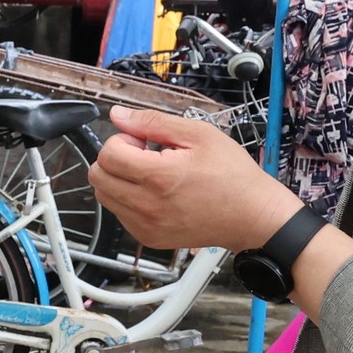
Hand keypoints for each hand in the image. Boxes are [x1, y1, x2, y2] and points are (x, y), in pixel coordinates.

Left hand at [89, 106, 300, 250]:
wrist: (254, 216)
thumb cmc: (233, 174)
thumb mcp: (200, 135)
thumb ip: (153, 122)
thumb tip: (117, 115)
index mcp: (158, 177)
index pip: (107, 154)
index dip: (122, 141)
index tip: (143, 142)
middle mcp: (147, 205)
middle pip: (98, 175)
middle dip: (115, 159)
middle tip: (146, 156)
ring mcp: (145, 225)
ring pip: (104, 195)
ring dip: (119, 179)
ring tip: (152, 175)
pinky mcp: (148, 237)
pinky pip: (120, 213)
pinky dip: (129, 199)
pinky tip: (156, 193)